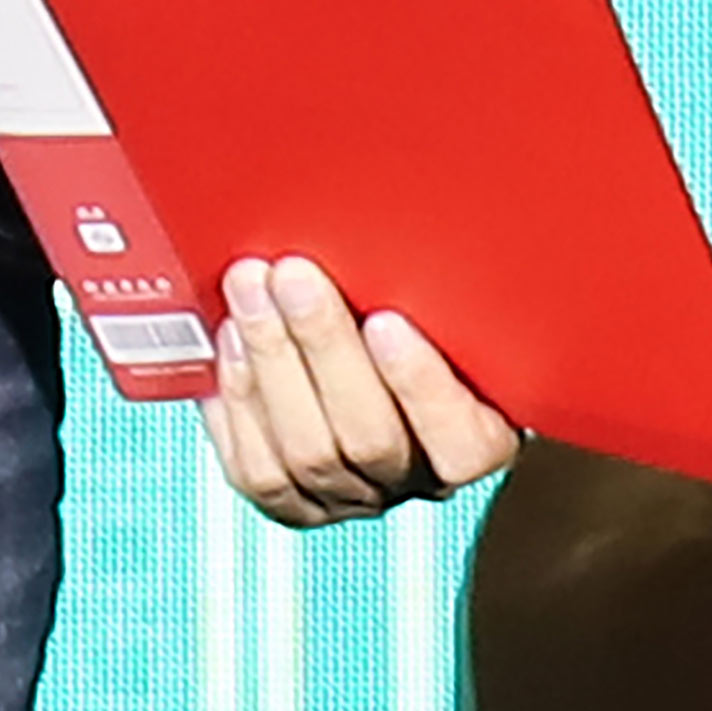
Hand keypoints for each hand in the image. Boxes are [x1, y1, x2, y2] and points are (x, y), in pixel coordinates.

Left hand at [200, 252, 523, 525]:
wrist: (374, 352)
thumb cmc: (426, 310)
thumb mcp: (453, 298)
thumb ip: (442, 283)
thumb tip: (409, 209)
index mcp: (480, 436)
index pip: (463, 443)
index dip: (422, 386)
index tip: (387, 320)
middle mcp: (417, 479)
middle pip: (368, 439)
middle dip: (321, 346)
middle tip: (292, 272)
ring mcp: (351, 496)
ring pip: (306, 454)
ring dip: (270, 362)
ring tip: (247, 287)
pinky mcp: (291, 501)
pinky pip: (257, 470)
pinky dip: (240, 400)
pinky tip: (230, 339)